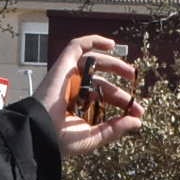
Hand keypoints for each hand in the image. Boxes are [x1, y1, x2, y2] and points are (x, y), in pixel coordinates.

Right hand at [34, 37, 145, 158]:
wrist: (40, 131)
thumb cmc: (60, 139)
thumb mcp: (93, 136)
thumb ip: (115, 129)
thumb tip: (137, 123)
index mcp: (78, 107)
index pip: (103, 100)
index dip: (123, 104)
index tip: (139, 112)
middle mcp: (73, 90)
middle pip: (102, 84)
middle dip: (120, 89)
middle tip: (135, 92)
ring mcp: (68, 76)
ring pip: (93, 63)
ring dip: (114, 64)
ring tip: (130, 71)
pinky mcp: (63, 65)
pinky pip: (77, 46)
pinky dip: (93, 41)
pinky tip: (111, 45)